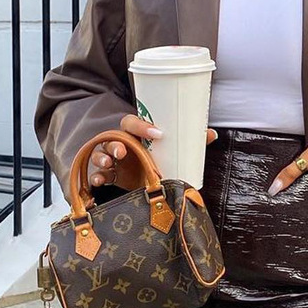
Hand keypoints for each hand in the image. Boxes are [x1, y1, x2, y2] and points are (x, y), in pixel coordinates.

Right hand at [88, 114, 218, 190]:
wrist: (152, 185)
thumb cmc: (162, 161)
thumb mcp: (176, 152)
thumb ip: (191, 142)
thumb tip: (211, 134)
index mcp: (138, 135)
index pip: (132, 122)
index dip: (142, 125)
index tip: (157, 133)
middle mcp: (124, 145)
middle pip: (112, 137)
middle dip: (115, 143)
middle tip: (122, 152)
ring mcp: (115, 161)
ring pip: (101, 153)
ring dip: (102, 157)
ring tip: (109, 164)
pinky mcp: (111, 177)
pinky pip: (97, 174)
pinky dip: (96, 177)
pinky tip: (99, 181)